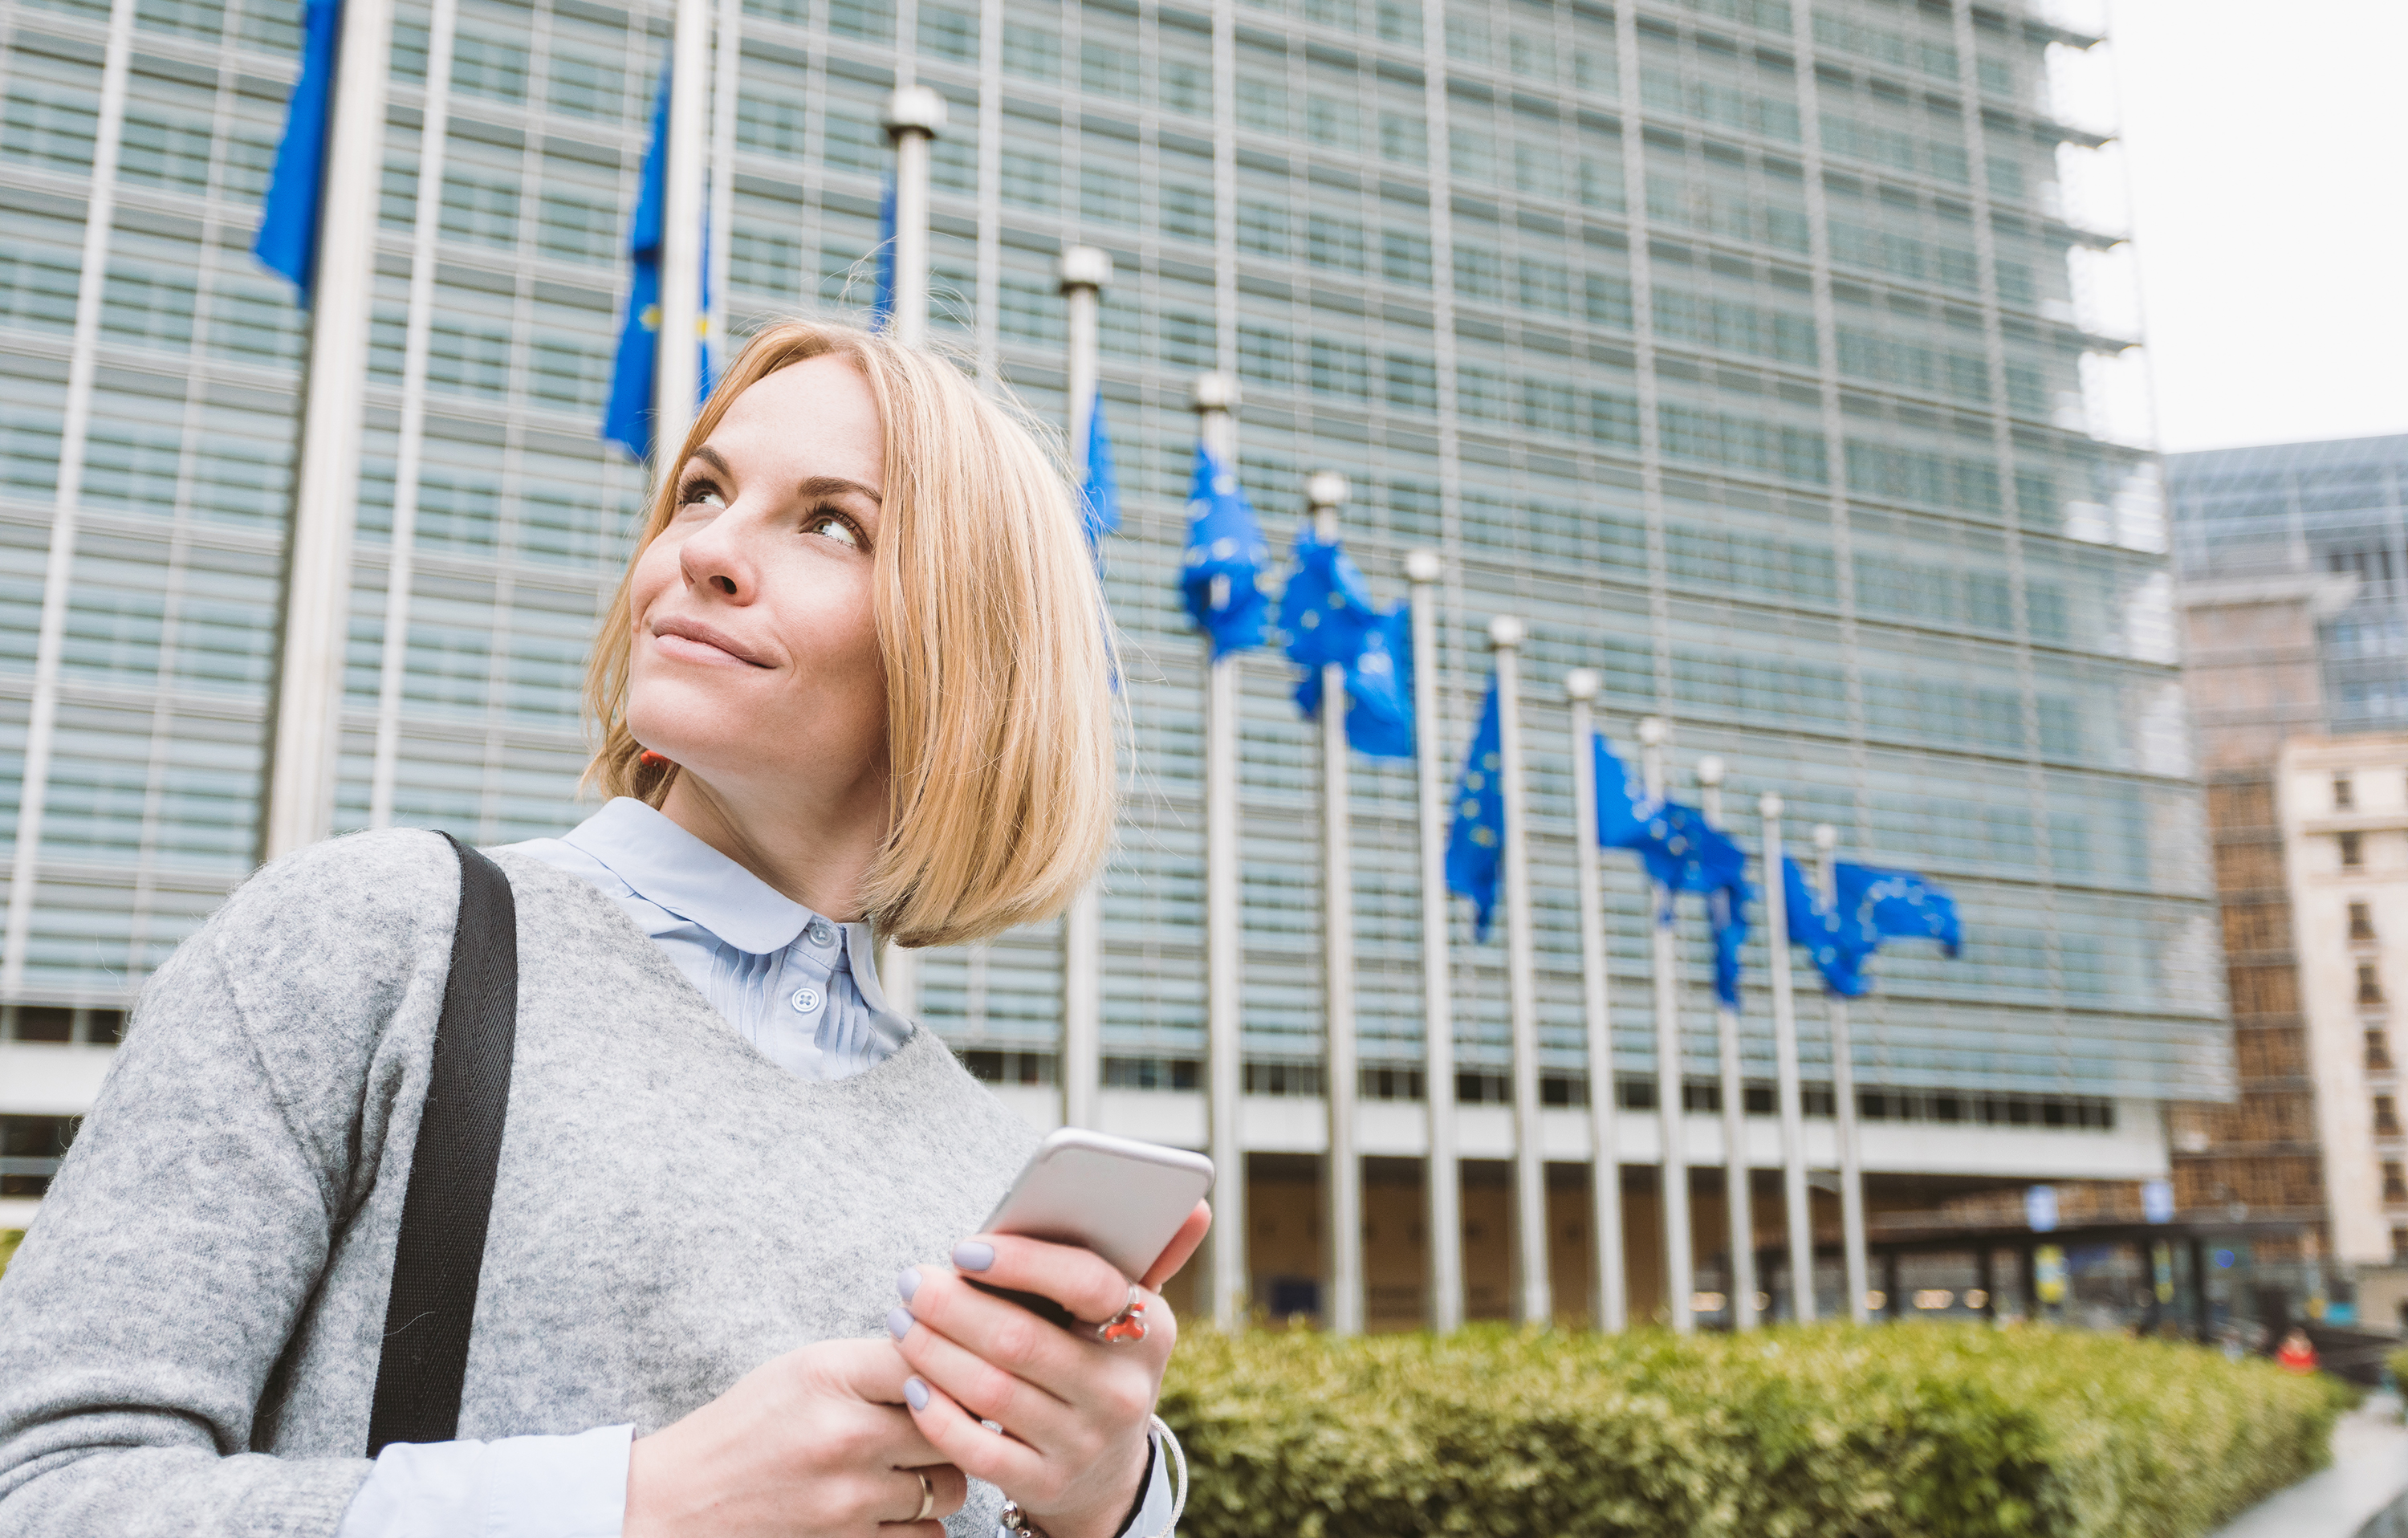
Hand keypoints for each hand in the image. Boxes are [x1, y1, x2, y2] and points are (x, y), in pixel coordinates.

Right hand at [622, 1337, 968, 1537]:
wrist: (677, 1506)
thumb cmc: (747, 1430)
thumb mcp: (802, 1373)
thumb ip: (877, 1364)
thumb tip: (958, 1359)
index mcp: (828, 1376)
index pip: (931, 1356)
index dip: (952, 1364)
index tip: (954, 1370)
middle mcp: (843, 1437)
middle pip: (955, 1423)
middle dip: (954, 1423)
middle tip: (936, 1422)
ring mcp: (847, 1501)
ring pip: (951, 1487)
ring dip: (940, 1478)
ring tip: (906, 1467)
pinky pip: (928, 1537)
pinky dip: (919, 1525)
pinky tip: (888, 1507)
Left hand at [888, 1201, 1210, 1537]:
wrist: (1105, 1473)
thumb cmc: (1101, 1362)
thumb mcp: (1134, 1316)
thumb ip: (1150, 1255)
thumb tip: (1196, 1204)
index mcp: (1150, 1331)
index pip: (1087, 1283)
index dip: (1021, 1261)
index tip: (965, 1247)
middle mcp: (1121, 1391)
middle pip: (1022, 1340)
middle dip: (952, 1305)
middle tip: (911, 1279)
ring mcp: (1084, 1443)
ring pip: (990, 1392)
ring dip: (933, 1350)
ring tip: (902, 1320)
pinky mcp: (1046, 1484)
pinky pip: (976, 1449)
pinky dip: (935, 1412)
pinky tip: (912, 1381)